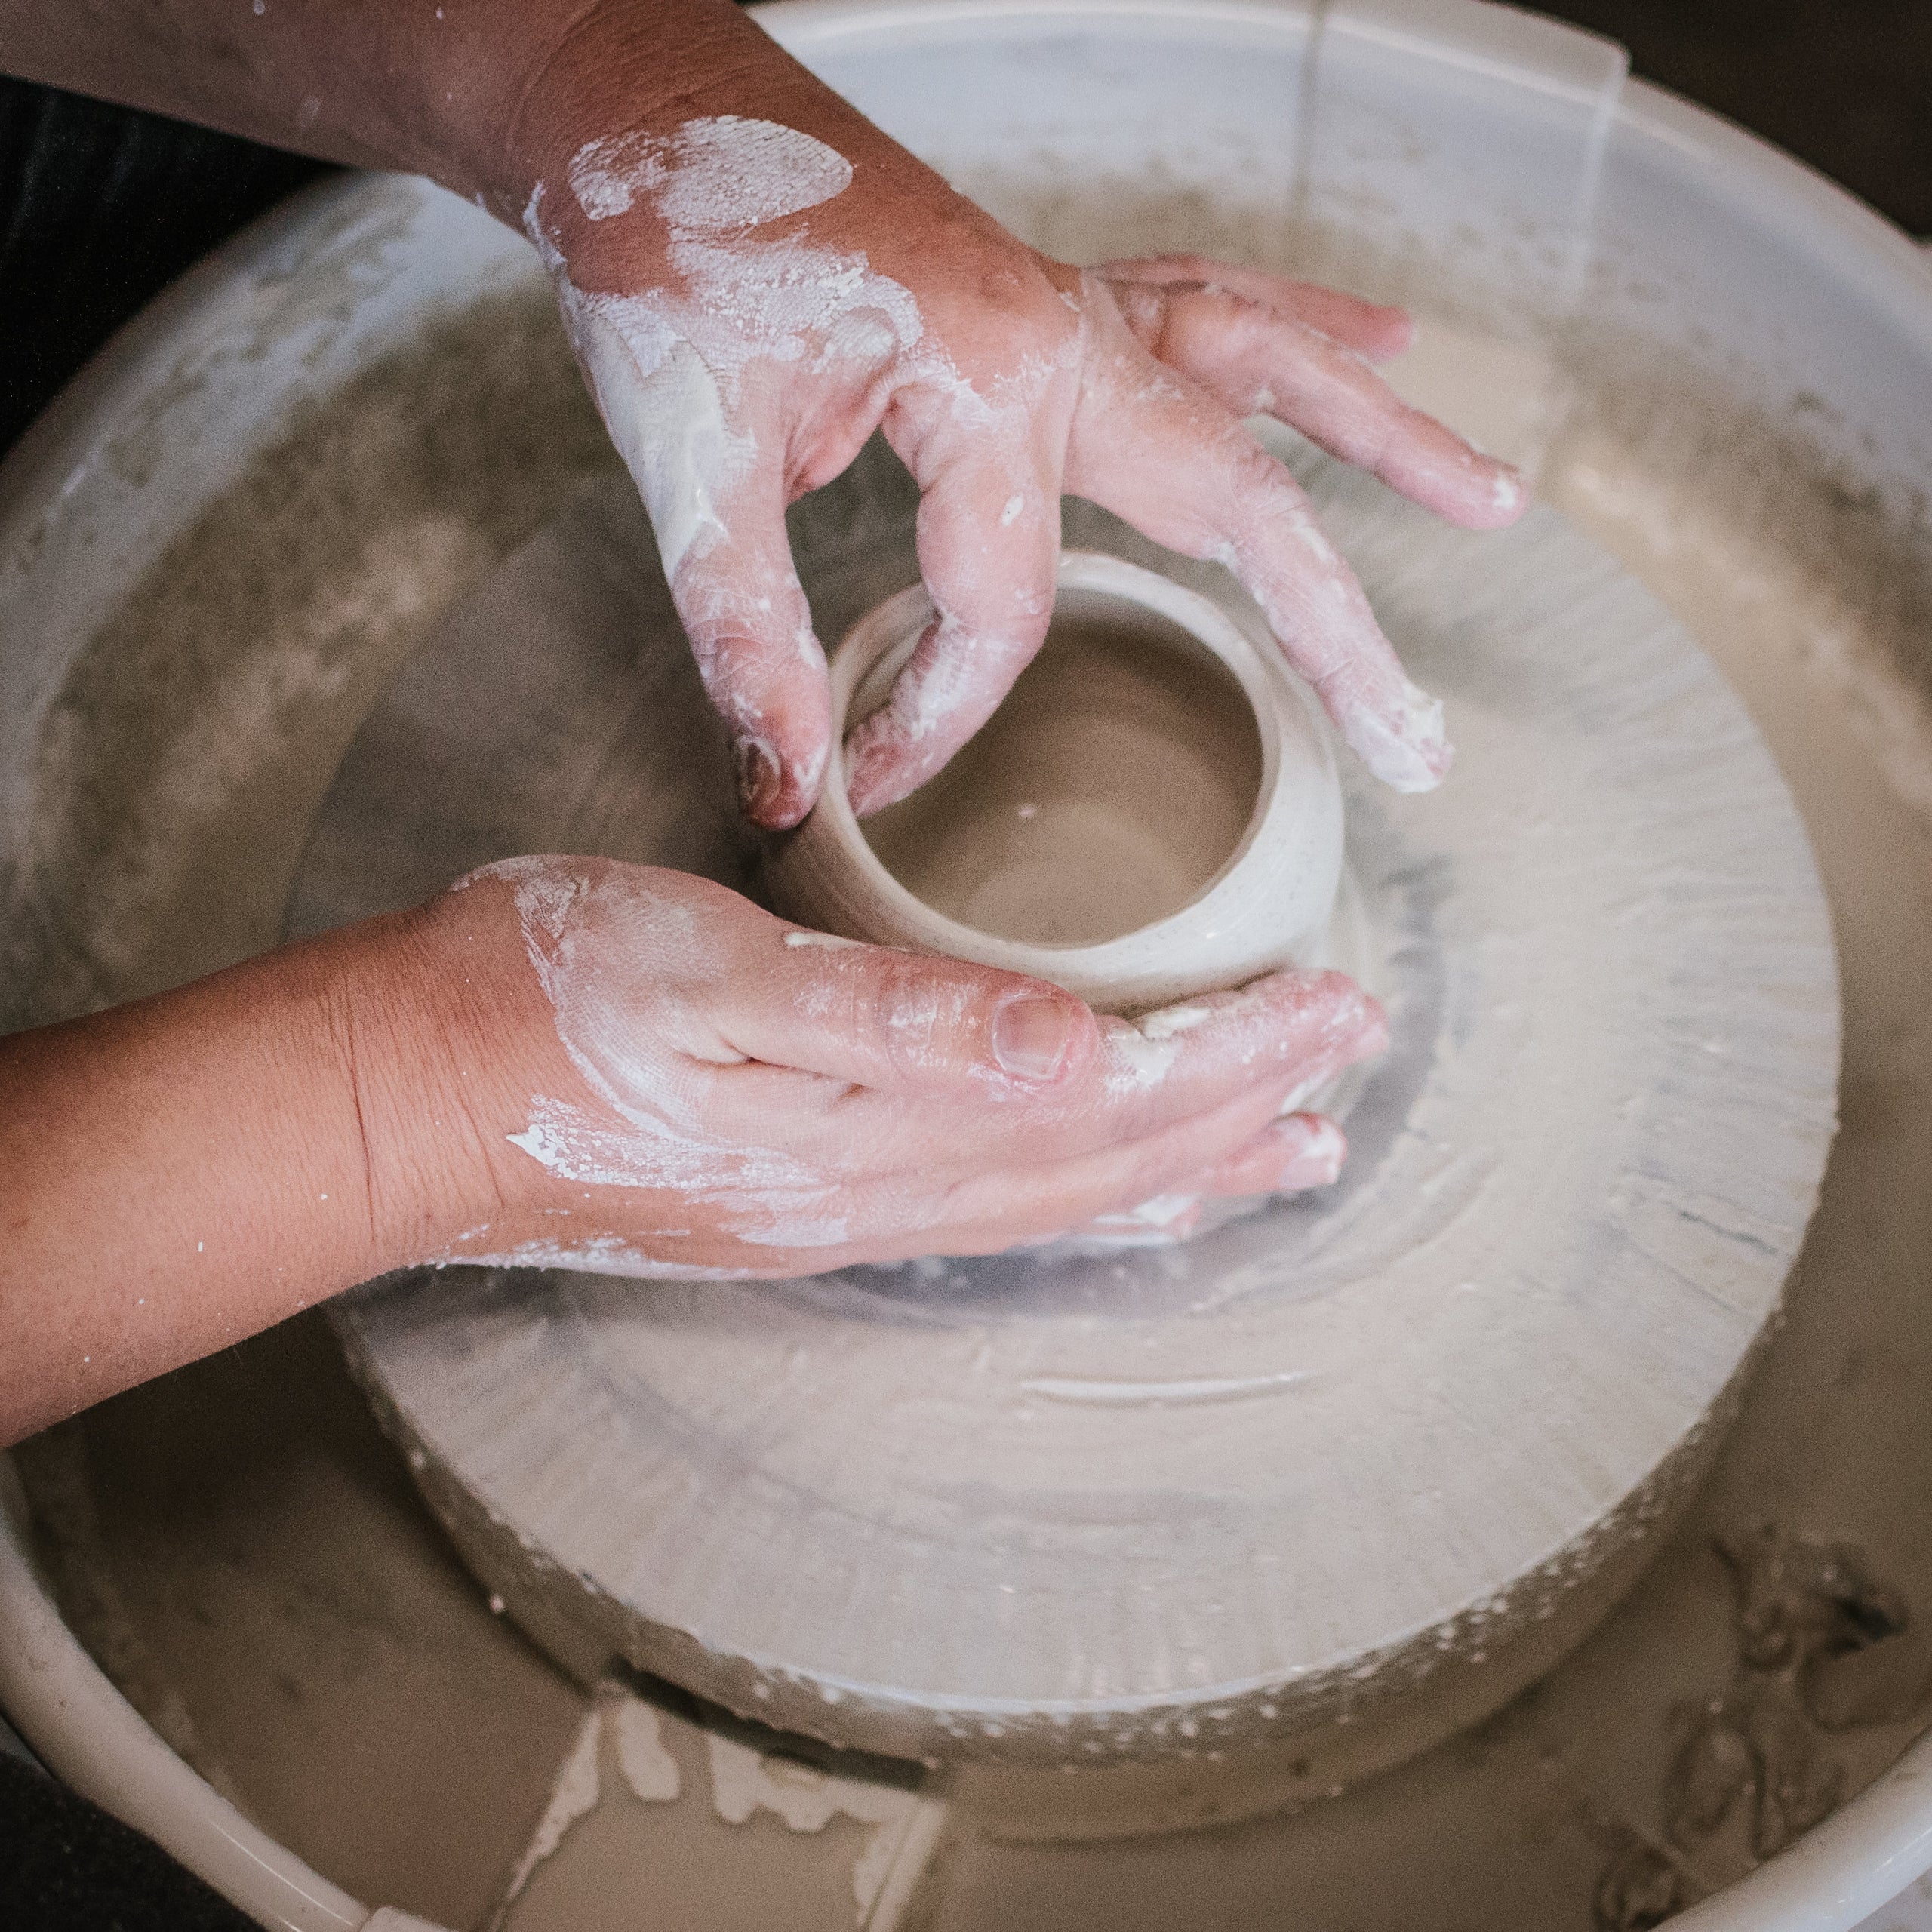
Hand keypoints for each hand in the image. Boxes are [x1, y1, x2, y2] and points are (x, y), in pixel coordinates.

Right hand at [414, 860, 1384, 1277]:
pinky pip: (991, 1211)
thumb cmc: (550, 996)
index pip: (1104, 1098)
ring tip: (1277, 1157)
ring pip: (1059, 1198)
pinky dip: (1082, 1196)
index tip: (1334, 1008)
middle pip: (1103, 1164)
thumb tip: (1068, 1048)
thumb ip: (902, 1022)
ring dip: (1177, 1171)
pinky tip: (1104, 1186)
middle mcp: (881, 1191)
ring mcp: (842, 1209)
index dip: (1228, 1054)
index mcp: (876, 1130)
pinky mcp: (803, 1200)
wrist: (408, 1087)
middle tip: (1345, 1073)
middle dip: (1235, 1114)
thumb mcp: (720, 980)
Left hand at [504, 10, 1525, 829]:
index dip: (940, 714)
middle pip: (1243, 494)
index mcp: (990, 374)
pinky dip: (1305, 329)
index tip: (870, 777)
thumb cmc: (674, 261)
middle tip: (1415, 738)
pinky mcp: (1060, 288)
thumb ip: (743, 628)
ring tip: (1495, 503)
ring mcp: (1076, 301)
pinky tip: (1383, 343)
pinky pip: (1216, 303)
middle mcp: (1066, 333)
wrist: (652, 118)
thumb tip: (782, 780)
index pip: (1011, 604)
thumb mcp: (691, 458)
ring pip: (1270, 371)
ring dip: (1387, 441)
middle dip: (1337, 628)